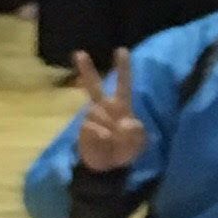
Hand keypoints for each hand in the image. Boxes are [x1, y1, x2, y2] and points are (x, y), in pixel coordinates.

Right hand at [73, 49, 147, 172]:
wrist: (107, 167)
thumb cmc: (124, 150)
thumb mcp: (137, 144)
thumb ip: (136, 133)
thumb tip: (127, 123)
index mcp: (121, 106)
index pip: (123, 84)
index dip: (123, 68)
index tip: (121, 50)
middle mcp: (104, 107)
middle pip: (94, 86)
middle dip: (87, 70)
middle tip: (79, 53)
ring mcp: (92, 117)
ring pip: (96, 111)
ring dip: (107, 126)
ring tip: (112, 139)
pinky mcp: (83, 129)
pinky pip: (92, 127)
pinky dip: (101, 136)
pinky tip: (104, 142)